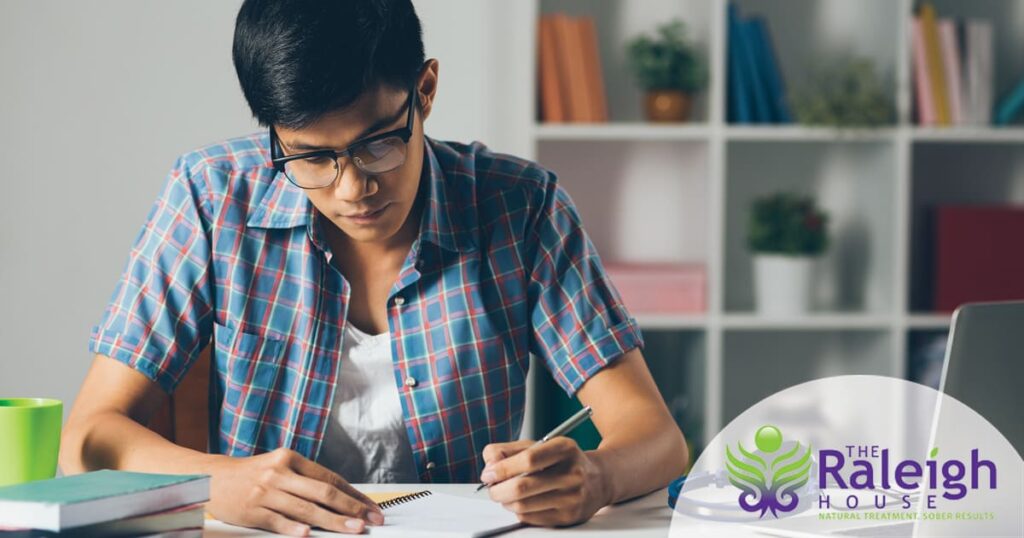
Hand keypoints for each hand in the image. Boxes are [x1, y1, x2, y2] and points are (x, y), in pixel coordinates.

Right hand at [206, 448, 383, 535]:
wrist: (211, 478)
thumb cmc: (252, 476)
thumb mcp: (279, 468)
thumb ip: (306, 481)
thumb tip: (342, 498)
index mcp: (291, 459)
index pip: (330, 477)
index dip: (354, 494)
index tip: (371, 507)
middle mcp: (280, 472)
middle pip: (323, 492)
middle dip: (351, 508)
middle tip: (371, 520)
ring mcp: (266, 491)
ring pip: (305, 508)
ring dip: (332, 521)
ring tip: (353, 530)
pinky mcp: (252, 509)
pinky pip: (277, 521)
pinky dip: (292, 528)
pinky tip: (306, 535)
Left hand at [480, 438, 609, 526]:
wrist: (598, 480)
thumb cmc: (562, 461)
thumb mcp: (539, 445)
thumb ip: (509, 450)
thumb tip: (489, 466)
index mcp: (564, 448)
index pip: (528, 459)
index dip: (502, 468)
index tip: (488, 474)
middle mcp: (572, 473)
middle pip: (522, 487)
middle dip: (497, 490)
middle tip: (491, 488)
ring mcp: (572, 497)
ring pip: (523, 506)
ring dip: (506, 502)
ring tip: (506, 494)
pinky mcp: (569, 517)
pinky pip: (530, 518)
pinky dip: (519, 511)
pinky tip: (523, 502)